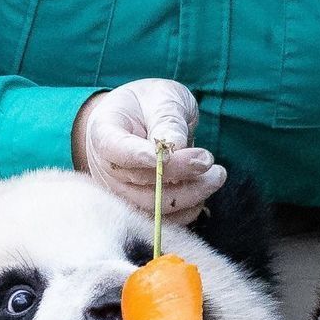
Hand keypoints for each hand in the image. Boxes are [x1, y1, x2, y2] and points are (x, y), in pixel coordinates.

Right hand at [72, 79, 226, 224]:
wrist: (138, 122)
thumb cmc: (149, 106)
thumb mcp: (162, 98)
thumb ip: (167, 119)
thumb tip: (176, 147)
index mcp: (104, 134)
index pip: (116, 149)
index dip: (139, 156)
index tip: (168, 155)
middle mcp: (108, 170)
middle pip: (139, 183)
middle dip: (178, 174)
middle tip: (208, 161)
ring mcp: (121, 195)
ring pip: (153, 207)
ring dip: (189, 196)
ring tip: (216, 176)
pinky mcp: (140, 211)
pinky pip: (162, 221)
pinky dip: (187, 210)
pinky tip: (203, 192)